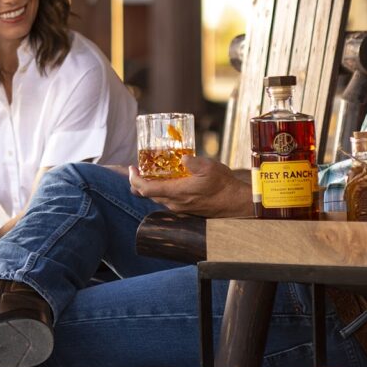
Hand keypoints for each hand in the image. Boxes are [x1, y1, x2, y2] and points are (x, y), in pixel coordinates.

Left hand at [128, 156, 252, 217]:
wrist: (234, 202)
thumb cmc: (222, 184)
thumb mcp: (209, 167)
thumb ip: (193, 162)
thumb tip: (183, 158)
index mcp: (177, 192)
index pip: (146, 189)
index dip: (134, 180)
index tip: (132, 169)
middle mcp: (175, 203)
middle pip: (148, 194)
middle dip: (139, 182)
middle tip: (138, 168)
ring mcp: (180, 207)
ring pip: (157, 198)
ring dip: (151, 186)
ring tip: (152, 172)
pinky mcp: (186, 208)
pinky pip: (167, 200)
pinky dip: (161, 190)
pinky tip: (168, 180)